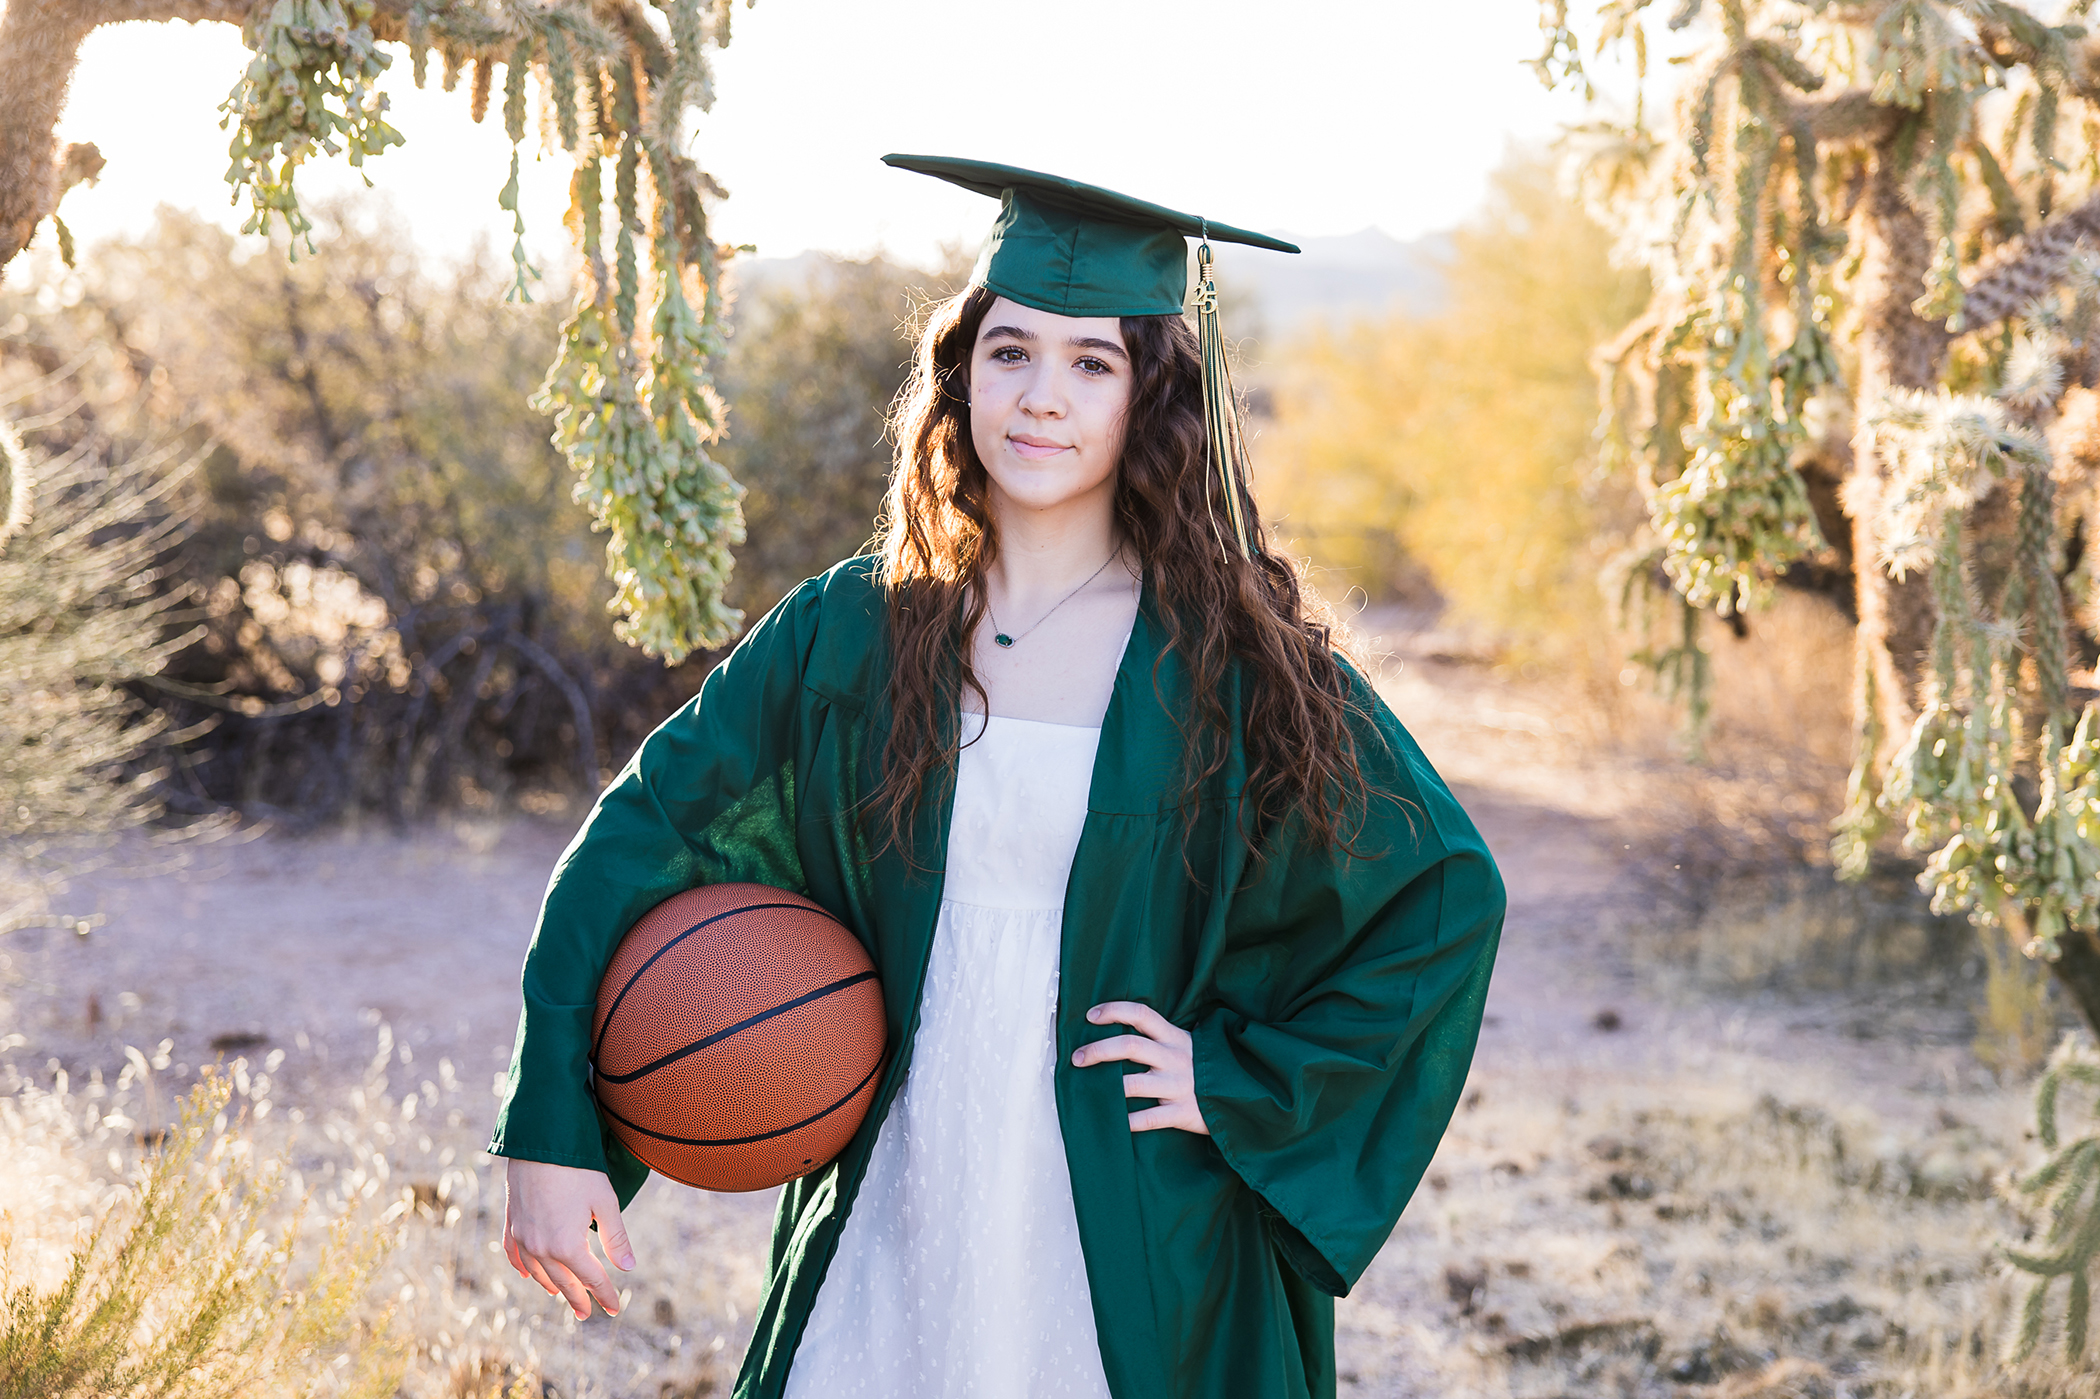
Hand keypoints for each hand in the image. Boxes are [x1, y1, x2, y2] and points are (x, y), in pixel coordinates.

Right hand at [501, 1158, 633, 1318]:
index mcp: (567, 1246)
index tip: (614, 1309)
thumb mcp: (605, 1202)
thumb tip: (628, 1267)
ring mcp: (522, 1237)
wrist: (540, 1142)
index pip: (591, 1279)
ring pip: (538, 1272)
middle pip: (563, 1282)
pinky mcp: (511, 1222)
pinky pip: (514, 1254)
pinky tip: (528, 1275)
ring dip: (551, 1286)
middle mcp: (541, 1248)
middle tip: (586, 1313)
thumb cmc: (579, 1169)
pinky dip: (523, 1268)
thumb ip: (616, 1238)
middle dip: (578, 1299)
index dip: (605, 1295)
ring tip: (562, 1296)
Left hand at [1071, 1001, 1210, 1134]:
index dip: (1114, 1011)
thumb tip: (1129, 1030)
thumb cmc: (1210, 1070)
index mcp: (1175, 1038)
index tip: (1091, 1016)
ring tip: (1088, 1091)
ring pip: (1132, 1084)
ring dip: (1105, 1088)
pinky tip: (1114, 1122)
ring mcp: (1177, 1086)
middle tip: (1077, 1058)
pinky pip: (1147, 1118)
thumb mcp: (1192, 1046)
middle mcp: (1174, 1058)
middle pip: (1129, 1046)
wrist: (1248, 1095)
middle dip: (1097, 1050)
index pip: (1141, 1014)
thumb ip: (1165, 1039)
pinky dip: (1127, 1121)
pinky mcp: (1182, 1112)